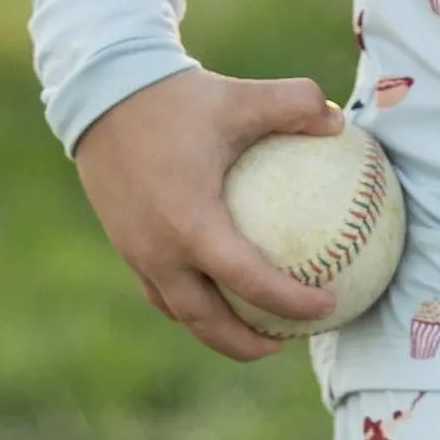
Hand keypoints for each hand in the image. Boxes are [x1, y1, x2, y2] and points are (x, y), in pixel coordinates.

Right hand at [73, 68, 343, 360]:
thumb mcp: (240, 97)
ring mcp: (135, 252)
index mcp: (191, 225)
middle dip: (247, 345)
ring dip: (215, 329)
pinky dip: (190, 299)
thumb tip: (339, 125)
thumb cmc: (174, 99)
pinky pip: (159, 287)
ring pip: (178, 311)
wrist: (100, 94)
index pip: (250, 282)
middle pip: (207, 322)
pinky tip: (214, 282)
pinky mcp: (123, 243)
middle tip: (286, 341)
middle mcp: (159, 251)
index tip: (328, 307)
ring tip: (251, 326)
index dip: (291, 303)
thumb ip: (296, 105)